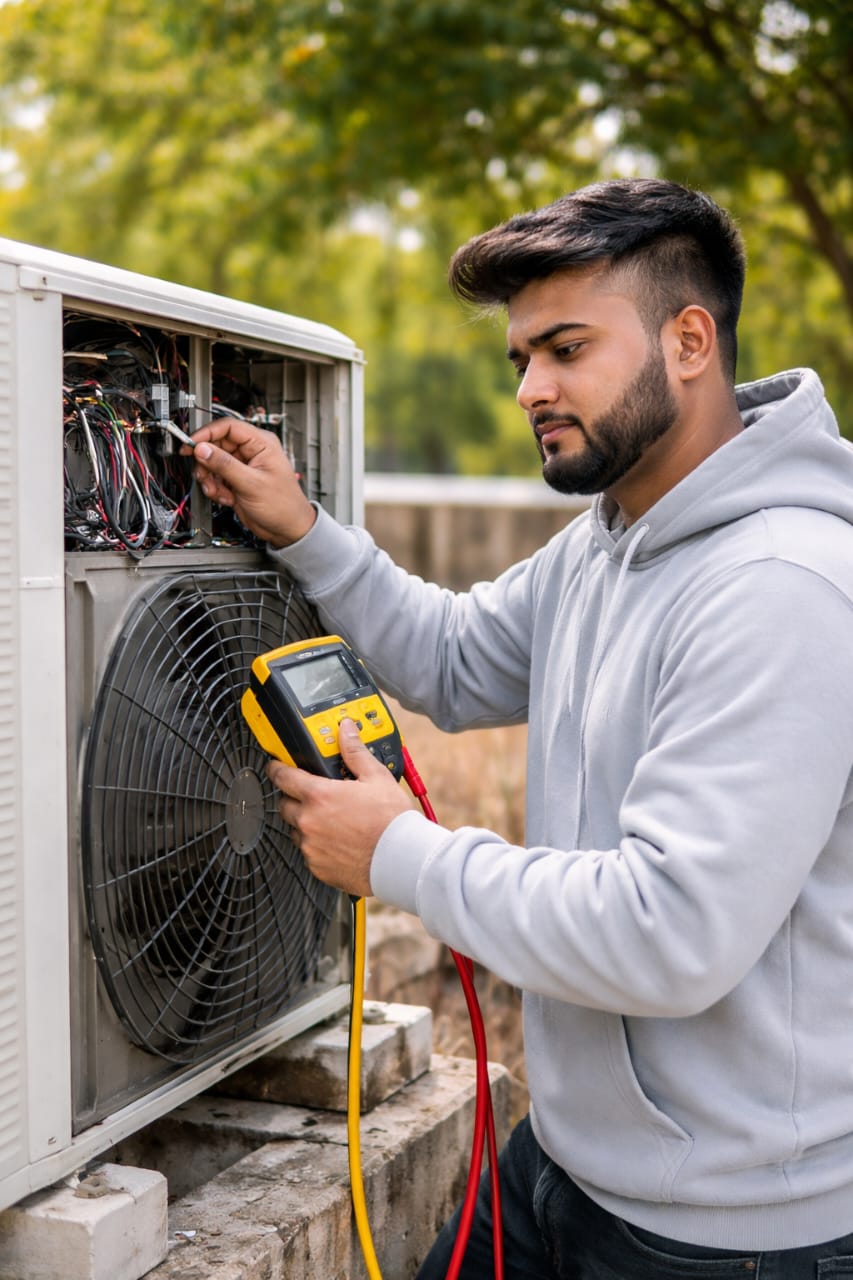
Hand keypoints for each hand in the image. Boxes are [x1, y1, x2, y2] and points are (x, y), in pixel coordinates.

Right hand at [184, 418, 315, 546]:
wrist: (287, 530)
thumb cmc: (283, 506)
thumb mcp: (251, 484)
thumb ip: (224, 465)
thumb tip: (202, 448)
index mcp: (261, 443)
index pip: (228, 427)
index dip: (207, 433)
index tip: (192, 444)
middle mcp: (251, 451)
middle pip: (216, 445)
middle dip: (206, 462)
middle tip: (203, 475)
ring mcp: (242, 466)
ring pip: (212, 462)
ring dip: (210, 478)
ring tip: (218, 491)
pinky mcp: (235, 480)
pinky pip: (215, 478)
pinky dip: (215, 488)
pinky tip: (225, 498)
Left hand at [268, 719, 415, 898]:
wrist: (401, 857)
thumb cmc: (391, 820)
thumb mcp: (376, 777)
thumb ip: (355, 752)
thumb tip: (345, 731)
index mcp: (319, 796)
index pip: (282, 777)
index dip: (276, 768)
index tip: (276, 766)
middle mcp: (309, 822)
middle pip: (284, 805)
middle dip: (294, 798)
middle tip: (313, 795)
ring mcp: (311, 847)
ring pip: (296, 830)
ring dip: (306, 823)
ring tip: (331, 821)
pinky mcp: (317, 867)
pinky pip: (309, 852)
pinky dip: (318, 845)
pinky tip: (337, 841)